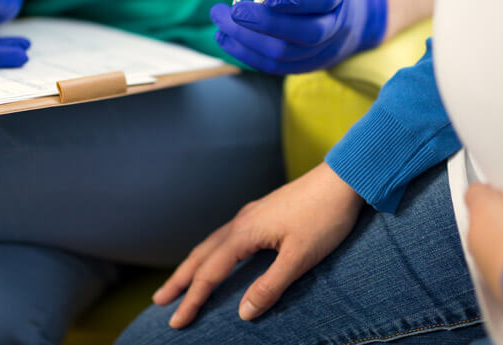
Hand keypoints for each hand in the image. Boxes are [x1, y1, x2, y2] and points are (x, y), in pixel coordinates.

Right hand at [153, 163, 363, 327]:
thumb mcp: (299, 258)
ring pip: (212, 243)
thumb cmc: (324, 218)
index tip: (176, 323)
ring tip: (179, 281)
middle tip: (160, 301)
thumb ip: (270, 286)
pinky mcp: (262, 211)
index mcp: (245, 233)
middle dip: (180, 280)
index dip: (193, 300)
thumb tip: (242, 313)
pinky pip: (226, 235)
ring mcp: (251, 214)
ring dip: (193, 264)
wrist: (342, 179)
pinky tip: (217, 255)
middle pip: (201, 254)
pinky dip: (211, 251)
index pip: (210, 273)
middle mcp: (241, 221)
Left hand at [210, 0, 387, 73]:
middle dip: (266, 23)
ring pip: (286, 54)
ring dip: (248, 39)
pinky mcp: (305, 65)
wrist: (355, 16)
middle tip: (235, 11)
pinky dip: (247, 53)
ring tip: (221, 23)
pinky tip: (225, 38)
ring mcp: (321, 50)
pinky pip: (275, 67)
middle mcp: (335, 26)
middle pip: (304, 33)